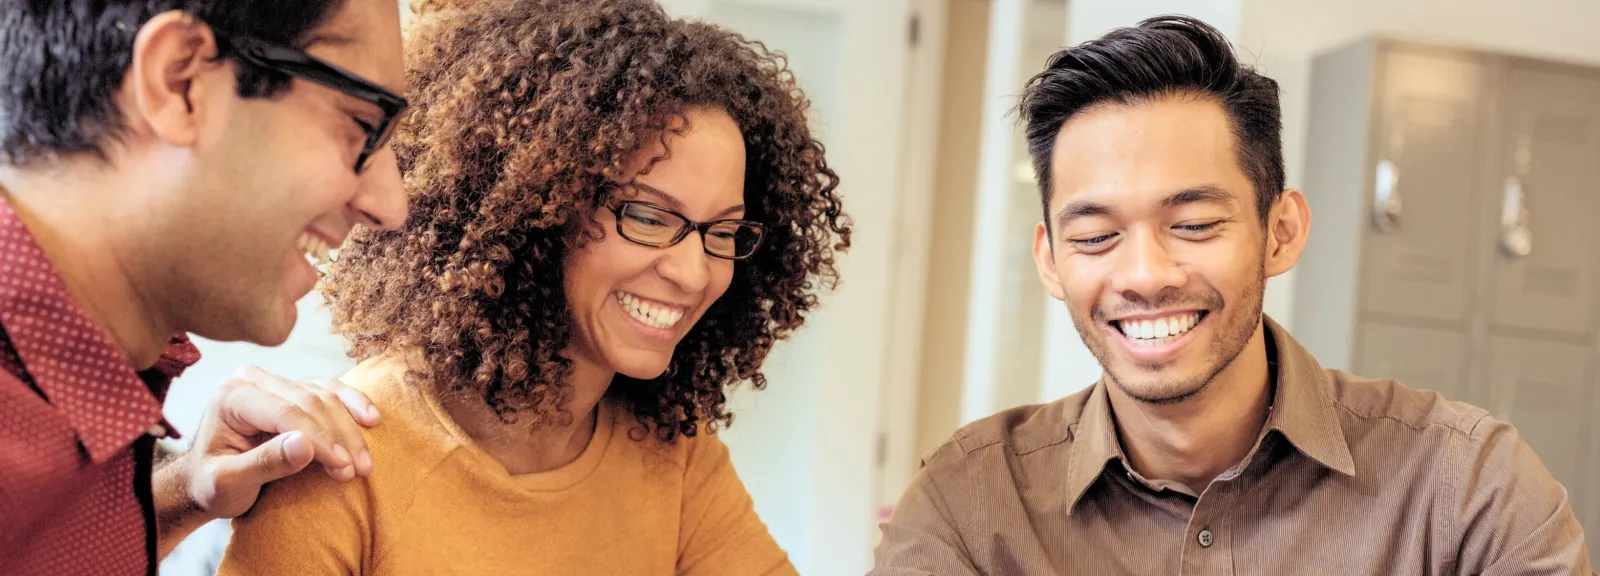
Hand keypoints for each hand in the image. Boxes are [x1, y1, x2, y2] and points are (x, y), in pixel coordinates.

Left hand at [170, 365, 380, 520]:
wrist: (204, 482)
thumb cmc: (211, 485)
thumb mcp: (227, 484)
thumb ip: (264, 464)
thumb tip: (306, 446)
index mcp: (232, 396)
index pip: (286, 412)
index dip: (319, 439)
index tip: (341, 468)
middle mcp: (254, 380)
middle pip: (311, 402)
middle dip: (338, 438)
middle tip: (356, 471)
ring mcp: (276, 382)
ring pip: (326, 397)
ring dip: (350, 430)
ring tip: (363, 464)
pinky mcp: (294, 390)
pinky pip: (331, 391)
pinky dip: (353, 405)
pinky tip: (371, 420)